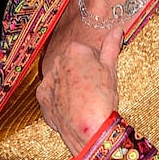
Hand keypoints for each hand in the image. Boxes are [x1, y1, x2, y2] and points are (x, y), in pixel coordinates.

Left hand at [37, 25, 121, 155]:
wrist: (89, 130)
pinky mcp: (41, 97)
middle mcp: (57, 61)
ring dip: (70, 86)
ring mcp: (47, 80)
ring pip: (62, 78)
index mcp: (75, 49)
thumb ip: (111, 47)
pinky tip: (72, 108)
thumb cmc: (103, 98)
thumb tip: (117, 30)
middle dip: (82, 73)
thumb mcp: (111, 69)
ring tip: (83, 100)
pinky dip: (60, 99)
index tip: (102, 77)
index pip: (88, 52)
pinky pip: (52, 94)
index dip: (97, 65)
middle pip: (72, 63)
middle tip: (94, 89)